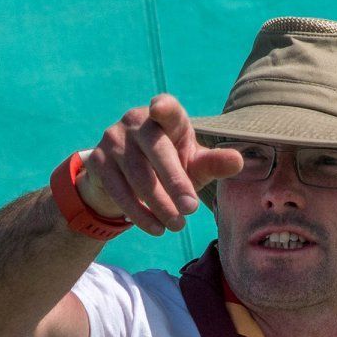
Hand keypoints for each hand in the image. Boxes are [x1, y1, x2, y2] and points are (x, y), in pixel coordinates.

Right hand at [77, 94, 244, 235]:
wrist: (123, 179)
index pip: (166, 109)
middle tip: (191, 211)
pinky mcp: (97, 162)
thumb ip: (213, 163)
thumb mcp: (193, 164)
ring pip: (138, 175)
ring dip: (159, 205)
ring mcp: (113, 140)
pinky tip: (156, 228)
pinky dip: (139, 213)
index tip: (159, 108)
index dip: (164, 108)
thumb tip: (239, 161)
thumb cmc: (169, 166)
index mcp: (164, 116)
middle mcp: (136, 121)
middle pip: (155, 149)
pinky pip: (118, 190)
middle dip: (175, 182)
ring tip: (177, 226)